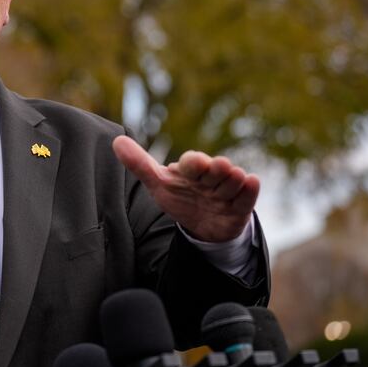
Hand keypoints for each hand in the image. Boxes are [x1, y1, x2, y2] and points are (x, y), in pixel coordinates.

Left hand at [112, 136, 258, 242]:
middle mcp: (210, 178)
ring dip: (232, 181)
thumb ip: (139, 164)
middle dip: (216, 169)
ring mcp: (226, 192)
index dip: (194, 163)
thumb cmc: (180, 197)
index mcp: (190, 170)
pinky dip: (249, 191)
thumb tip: (115, 141)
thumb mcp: (158, 184)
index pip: (192, 163)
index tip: (196, 163)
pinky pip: (247, 199)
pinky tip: (252, 181)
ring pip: (232, 183)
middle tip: (219, 167)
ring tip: (235, 177)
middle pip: (215, 170)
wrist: (202, 225)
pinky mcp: (239, 208)